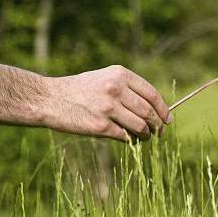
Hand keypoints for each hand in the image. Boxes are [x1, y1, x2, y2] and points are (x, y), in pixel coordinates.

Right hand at [45, 65, 171, 141]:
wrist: (49, 99)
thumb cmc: (80, 90)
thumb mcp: (104, 78)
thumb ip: (128, 89)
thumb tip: (155, 110)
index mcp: (120, 75)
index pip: (152, 94)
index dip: (163, 109)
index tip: (168, 119)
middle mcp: (115, 89)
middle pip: (149, 112)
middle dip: (157, 126)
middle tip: (159, 133)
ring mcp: (108, 108)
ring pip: (141, 126)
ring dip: (147, 135)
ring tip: (145, 138)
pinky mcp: (101, 126)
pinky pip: (126, 137)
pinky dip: (132, 142)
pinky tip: (132, 142)